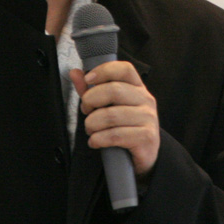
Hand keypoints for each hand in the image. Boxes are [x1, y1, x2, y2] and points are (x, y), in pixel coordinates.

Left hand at [70, 61, 159, 176]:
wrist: (144, 155)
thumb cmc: (124, 127)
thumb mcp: (109, 106)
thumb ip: (91, 90)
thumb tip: (75, 73)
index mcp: (138, 88)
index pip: (125, 69)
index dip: (104, 70)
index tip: (88, 79)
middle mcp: (146, 100)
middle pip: (114, 90)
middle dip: (91, 100)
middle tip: (86, 110)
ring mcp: (148, 118)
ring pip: (111, 115)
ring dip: (92, 124)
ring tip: (91, 129)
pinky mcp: (146, 137)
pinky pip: (115, 135)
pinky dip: (98, 139)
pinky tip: (96, 141)